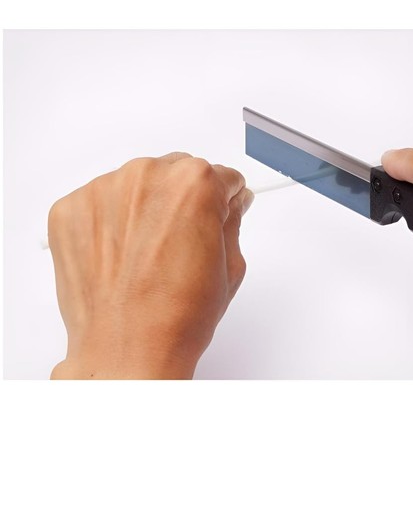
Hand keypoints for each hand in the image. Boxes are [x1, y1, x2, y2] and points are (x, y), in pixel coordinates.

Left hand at [49, 153, 253, 378]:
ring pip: (137, 184)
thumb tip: (231, 201)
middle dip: (184, 199)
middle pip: (176, 171)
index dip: (224, 200)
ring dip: (145, 208)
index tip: (217, 215)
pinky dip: (111, 221)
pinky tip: (121, 255)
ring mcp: (102, 190)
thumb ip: (232, 220)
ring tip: (147, 253)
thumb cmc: (177, 316)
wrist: (126, 350)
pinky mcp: (70, 209)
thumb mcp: (230, 264)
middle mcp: (146, 175)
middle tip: (181, 241)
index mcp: (193, 183)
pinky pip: (101, 201)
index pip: (221, 175)